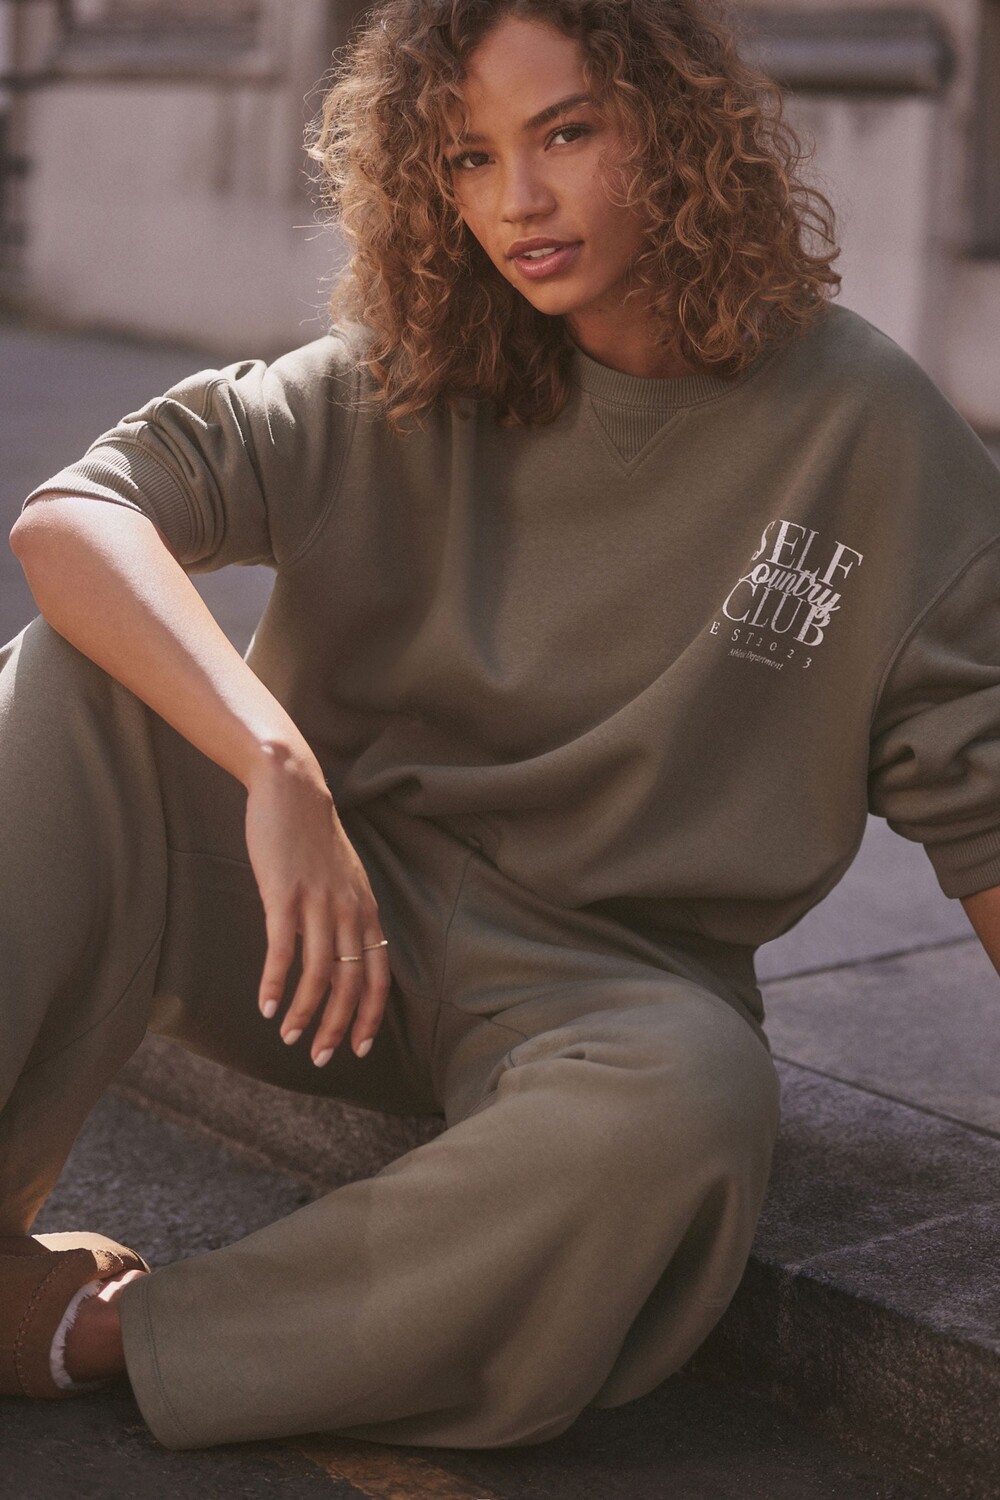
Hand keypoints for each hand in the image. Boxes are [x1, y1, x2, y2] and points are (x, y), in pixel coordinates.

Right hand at [243, 750, 389, 1064]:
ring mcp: (318, 903)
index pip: (379, 976)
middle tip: (320, 1058)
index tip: (357, 1048)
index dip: (369, 1016)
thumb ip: (348, 914)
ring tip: (288, 1037)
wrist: (292, 788)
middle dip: (337, 1028)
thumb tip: (342, 954)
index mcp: (366, 909)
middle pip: (351, 984)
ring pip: (319, 975)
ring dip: (305, 1014)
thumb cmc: (312, 835)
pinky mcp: (284, 895)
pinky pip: (283, 951)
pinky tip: (266, 1006)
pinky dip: (275, 984)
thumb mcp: (345, 877)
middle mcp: (349, 910)